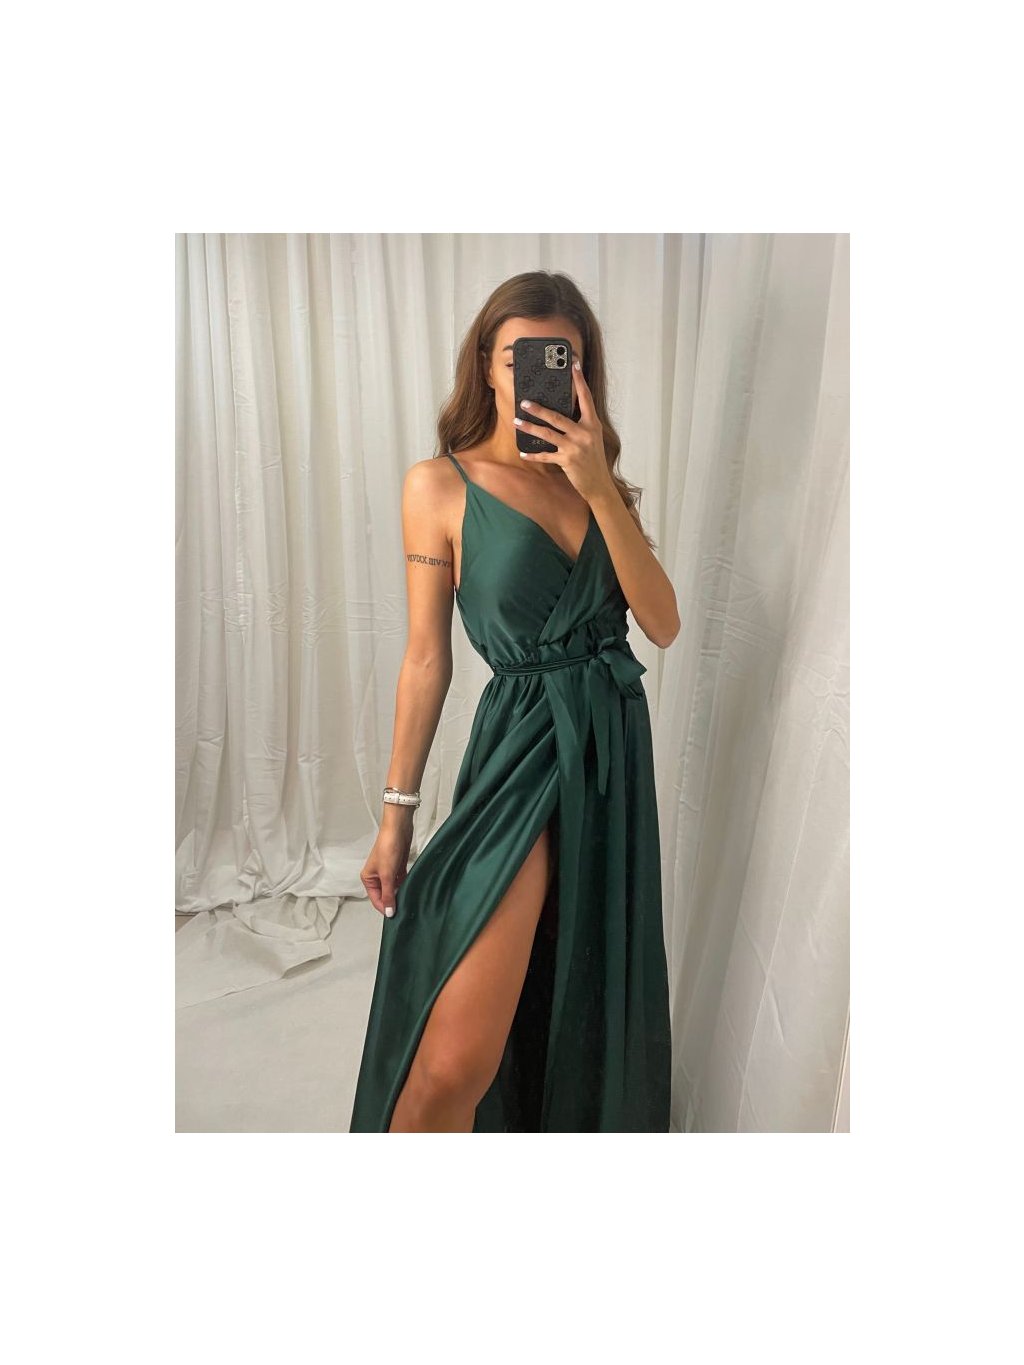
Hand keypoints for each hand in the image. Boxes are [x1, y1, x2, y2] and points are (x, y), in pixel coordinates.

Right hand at [360, 825, 412, 917]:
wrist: (398, 829)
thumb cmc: (387, 846)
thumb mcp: (387, 875)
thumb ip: (388, 894)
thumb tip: (389, 911)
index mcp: (368, 878)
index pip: (376, 899)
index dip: (385, 908)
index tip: (396, 916)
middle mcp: (376, 875)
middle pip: (384, 895)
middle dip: (393, 901)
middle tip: (403, 909)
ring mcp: (387, 871)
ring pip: (393, 888)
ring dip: (400, 893)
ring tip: (408, 900)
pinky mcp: (397, 867)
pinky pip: (400, 881)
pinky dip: (405, 885)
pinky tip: (411, 889)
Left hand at [514, 360, 615, 503]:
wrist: (599, 484)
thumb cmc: (593, 459)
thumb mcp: (592, 437)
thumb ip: (580, 424)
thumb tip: (560, 412)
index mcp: (592, 424)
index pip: (586, 398)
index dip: (579, 381)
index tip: (573, 365)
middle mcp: (584, 433)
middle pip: (557, 417)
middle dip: (539, 409)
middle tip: (525, 402)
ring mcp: (575, 447)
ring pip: (547, 434)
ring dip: (530, 428)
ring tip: (517, 421)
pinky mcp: (567, 461)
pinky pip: (546, 456)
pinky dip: (533, 455)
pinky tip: (523, 453)